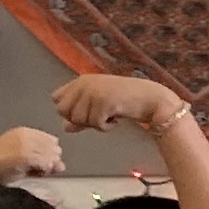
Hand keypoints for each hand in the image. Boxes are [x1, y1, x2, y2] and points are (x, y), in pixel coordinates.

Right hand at [0, 126, 63, 183]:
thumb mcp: (21, 160)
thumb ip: (42, 160)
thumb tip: (61, 165)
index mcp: (22, 131)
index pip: (51, 140)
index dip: (48, 154)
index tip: (38, 163)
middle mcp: (25, 135)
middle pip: (54, 148)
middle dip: (50, 160)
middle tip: (34, 169)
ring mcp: (25, 144)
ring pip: (52, 156)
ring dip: (46, 167)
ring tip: (30, 171)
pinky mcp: (25, 155)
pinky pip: (46, 164)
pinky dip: (42, 171)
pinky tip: (30, 174)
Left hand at [55, 72, 186, 137]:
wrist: (152, 99)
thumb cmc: (128, 101)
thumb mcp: (99, 106)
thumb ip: (81, 115)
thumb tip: (66, 127)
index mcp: (81, 81)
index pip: (57, 99)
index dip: (68, 110)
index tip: (87, 112)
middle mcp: (84, 84)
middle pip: (63, 111)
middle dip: (79, 119)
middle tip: (98, 117)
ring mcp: (93, 92)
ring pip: (78, 120)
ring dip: (94, 124)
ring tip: (109, 117)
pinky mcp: (103, 102)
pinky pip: (95, 124)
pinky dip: (106, 127)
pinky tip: (116, 120)